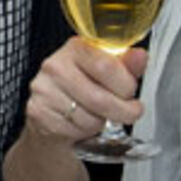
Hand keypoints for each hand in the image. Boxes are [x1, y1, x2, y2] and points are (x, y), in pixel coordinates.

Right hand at [21, 39, 147, 149]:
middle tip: (128, 112)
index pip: (107, 66)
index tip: (131, 93)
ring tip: (98, 115)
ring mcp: (45, 90)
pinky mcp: (39, 113)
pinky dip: (85, 132)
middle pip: (100, 98)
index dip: (126, 85)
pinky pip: (75, 130)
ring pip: (90, 118)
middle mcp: (56, 66)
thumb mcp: (105, 72)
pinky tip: (81, 122)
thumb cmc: (81, 88)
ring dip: (102, 122)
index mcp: (76, 48)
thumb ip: (125, 65)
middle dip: (123, 111)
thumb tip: (140, 57)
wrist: (50, 112)